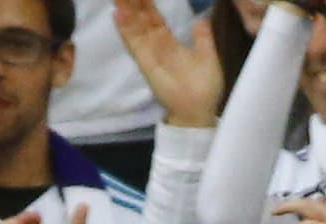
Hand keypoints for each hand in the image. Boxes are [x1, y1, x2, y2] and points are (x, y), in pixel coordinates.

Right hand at [114, 0, 224, 127]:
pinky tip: (118, 15)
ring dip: (126, 11)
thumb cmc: (204, 87)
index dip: (148, 3)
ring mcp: (150, 55)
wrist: (199, 111)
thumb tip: (201, 19)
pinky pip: (134, 45)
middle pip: (142, 19)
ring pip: (135, 28)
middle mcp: (157, 47)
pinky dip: (126, 31)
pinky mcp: (146, 65)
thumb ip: (202, 37)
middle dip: (133, 3)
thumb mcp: (207, 55)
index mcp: (169, 43)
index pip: (155, 18)